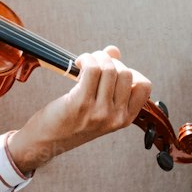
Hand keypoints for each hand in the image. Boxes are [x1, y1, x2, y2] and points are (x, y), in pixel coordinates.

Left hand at [6, 45, 152, 173]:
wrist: (48, 141)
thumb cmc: (72, 121)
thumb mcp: (98, 107)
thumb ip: (110, 80)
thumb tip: (113, 50)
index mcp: (125, 119)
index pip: (144, 87)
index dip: (130, 71)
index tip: (114, 70)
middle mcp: (116, 117)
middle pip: (126, 73)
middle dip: (110, 61)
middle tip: (95, 63)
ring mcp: (100, 112)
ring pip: (109, 69)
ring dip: (96, 57)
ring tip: (85, 62)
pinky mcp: (81, 103)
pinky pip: (92, 69)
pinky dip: (86, 59)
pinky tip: (78, 63)